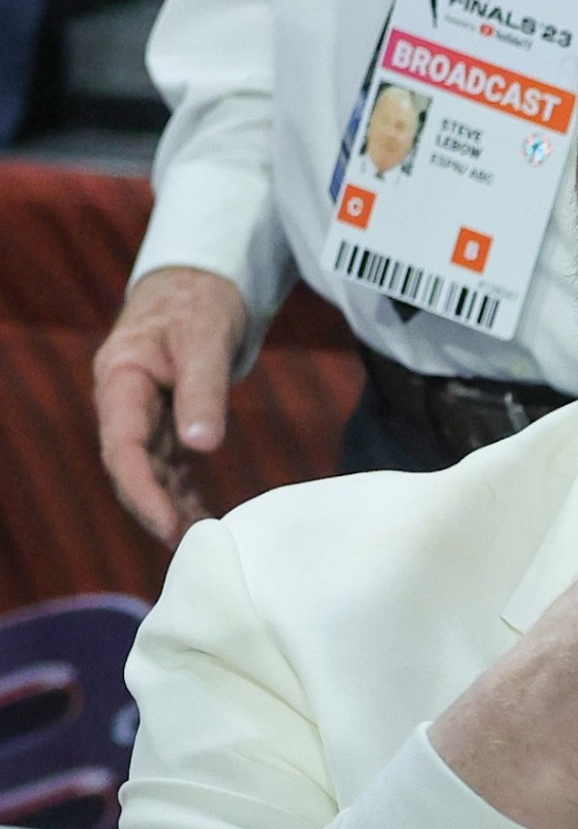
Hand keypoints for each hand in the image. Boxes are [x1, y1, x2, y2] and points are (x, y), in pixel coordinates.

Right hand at [93, 266, 248, 545]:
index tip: (167, 525)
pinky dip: (182, 490)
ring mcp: (141, 412)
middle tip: (187, 547)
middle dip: (153, 508)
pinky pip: (167, 462)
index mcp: (121, 380)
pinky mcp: (163, 417)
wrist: (199, 281)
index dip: (141, 490)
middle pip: (129, 466)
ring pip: (148, 469)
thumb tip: (201, 446)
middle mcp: (123, 401)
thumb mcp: (205, 339)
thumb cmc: (200, 302)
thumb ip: (203, 390)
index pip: (121, 446)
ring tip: (199, 543)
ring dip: (169, 505)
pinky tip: (202, 519)